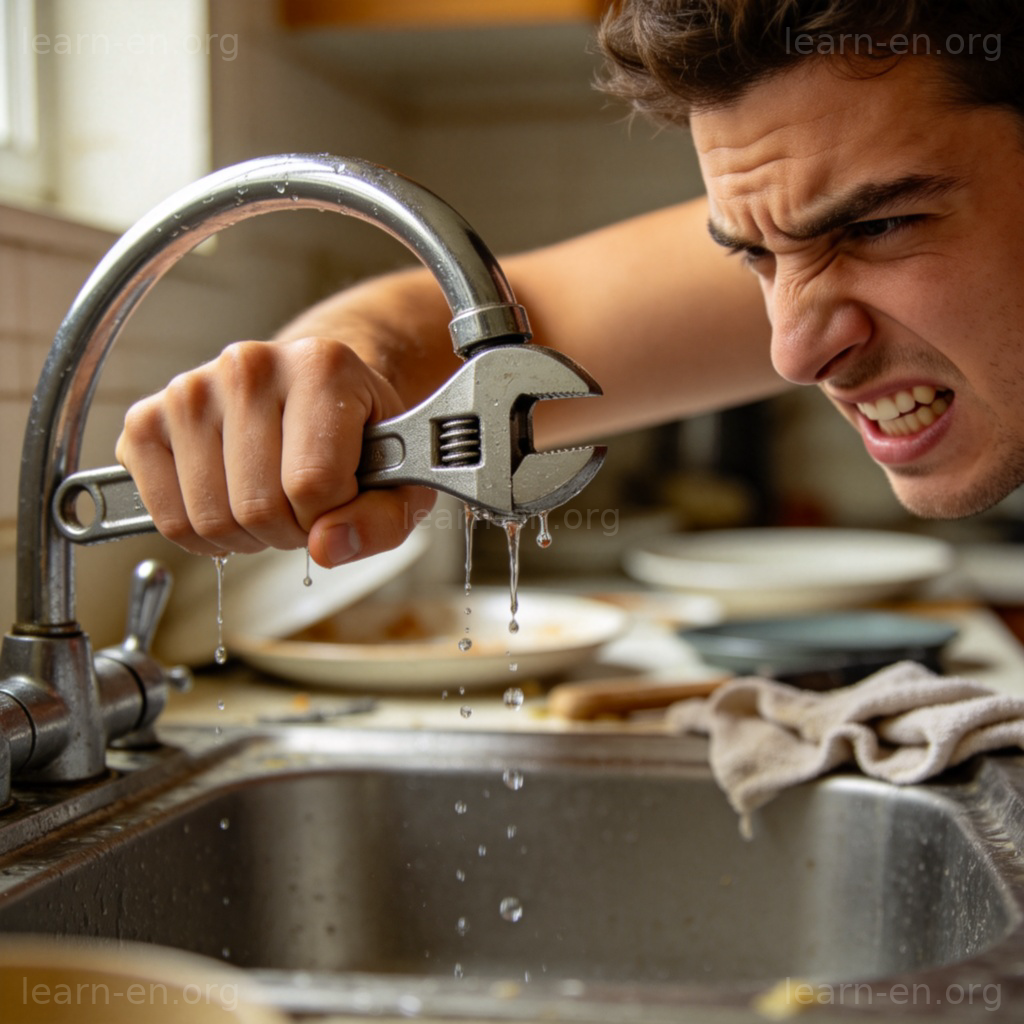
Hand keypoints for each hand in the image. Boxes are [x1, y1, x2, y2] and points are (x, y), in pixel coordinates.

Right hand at [115, 335, 435, 565]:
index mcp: (321, 367)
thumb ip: (380, 521)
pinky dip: (201, 534)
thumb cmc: (360, 437)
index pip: (313, 484)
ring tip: (271, 501)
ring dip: (247, 536)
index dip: (331, 516)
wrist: (321, 391)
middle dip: (289, 530)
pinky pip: (166, 517)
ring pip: (210, 519)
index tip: (341, 498)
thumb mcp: (401, 482)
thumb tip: (325, 548)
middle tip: (305, 507)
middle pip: (258, 507)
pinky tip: (229, 503)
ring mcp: (190, 389)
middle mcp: (248, 365)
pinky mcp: (147, 420)